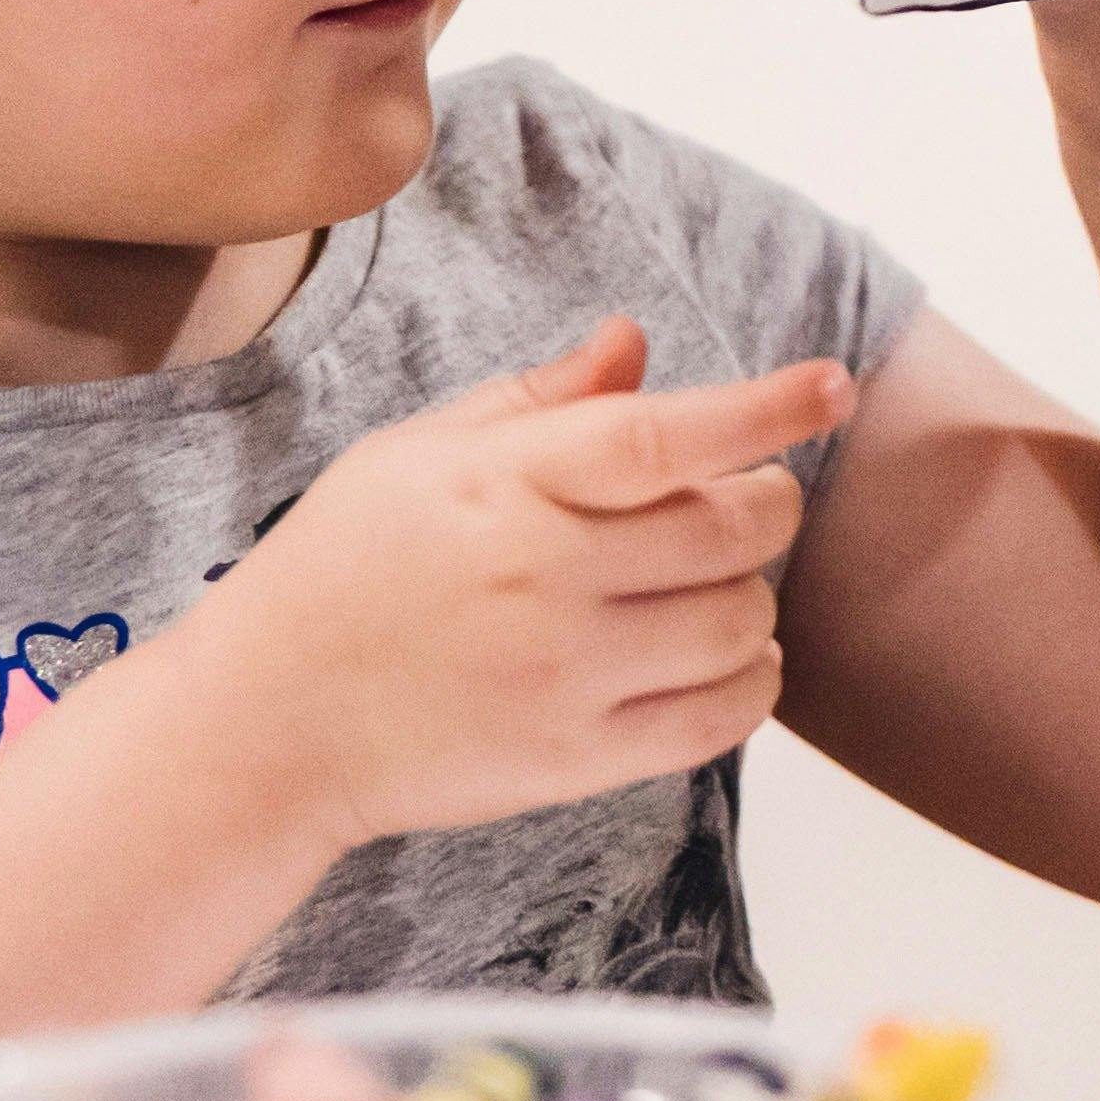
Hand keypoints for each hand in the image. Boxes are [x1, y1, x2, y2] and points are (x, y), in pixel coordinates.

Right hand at [179, 318, 844, 854]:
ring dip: (753, 591)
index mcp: (506, 486)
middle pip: (734, 526)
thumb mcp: (417, 455)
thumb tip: (635, 340)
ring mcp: (564, 675)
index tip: (833, 385)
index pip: (666, 434)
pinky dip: (751, 679)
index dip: (766, 406)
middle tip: (739, 496)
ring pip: (744, 620)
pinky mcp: (575, 760)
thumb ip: (538, 399)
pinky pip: (722, 717)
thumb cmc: (343, 567)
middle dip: (765, 498)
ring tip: (708, 580)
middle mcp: (544, 577)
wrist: (266, 726)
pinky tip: (722, 654)